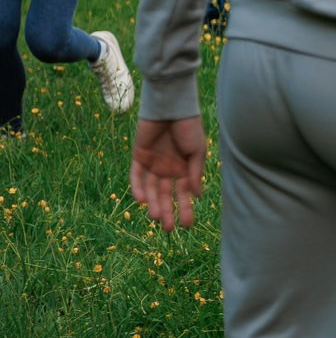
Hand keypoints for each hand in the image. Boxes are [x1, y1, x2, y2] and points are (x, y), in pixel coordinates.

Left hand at [130, 117, 206, 231]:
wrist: (172, 107)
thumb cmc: (189, 127)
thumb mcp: (197, 151)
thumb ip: (195, 173)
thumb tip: (197, 196)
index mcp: (184, 168)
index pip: (183, 193)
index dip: (185, 208)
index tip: (187, 225)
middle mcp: (168, 168)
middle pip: (165, 195)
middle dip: (168, 211)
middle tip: (169, 229)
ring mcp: (153, 163)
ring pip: (150, 189)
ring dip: (153, 203)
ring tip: (156, 218)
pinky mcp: (139, 156)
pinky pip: (136, 175)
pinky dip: (137, 187)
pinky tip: (140, 200)